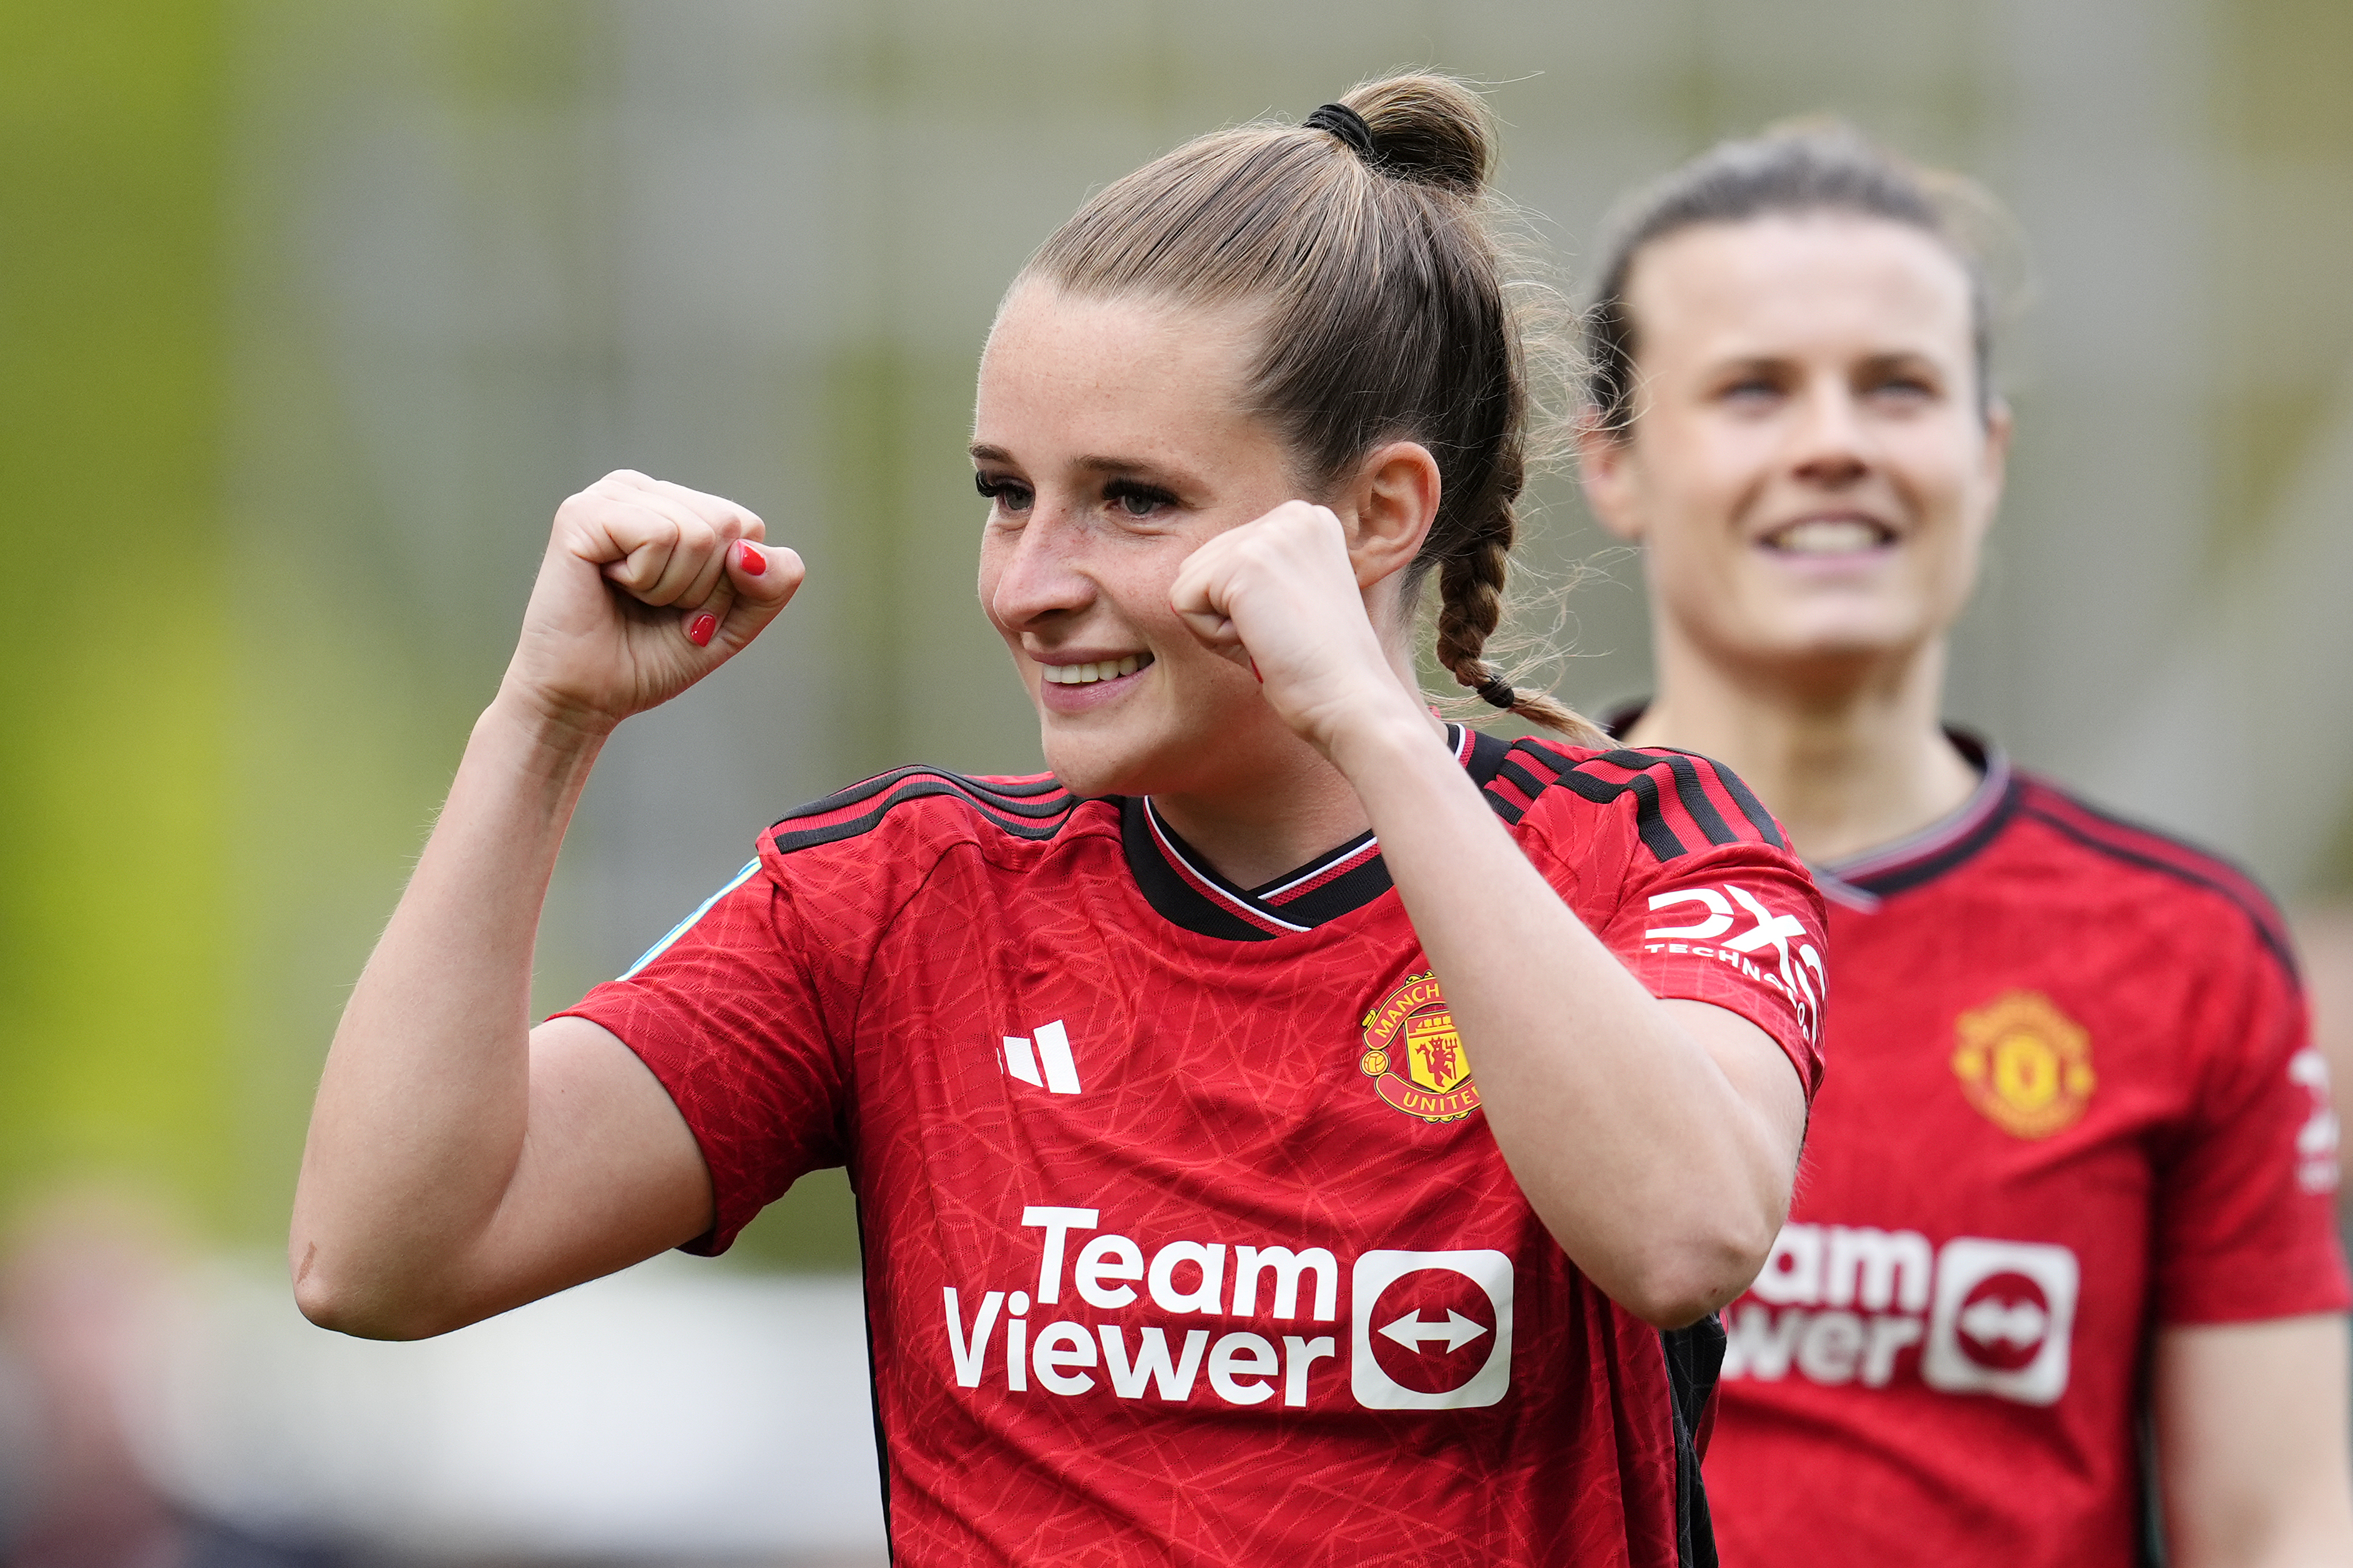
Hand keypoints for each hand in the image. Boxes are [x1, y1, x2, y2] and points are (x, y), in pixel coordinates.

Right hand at [498, 471, 804, 736]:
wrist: (583, 698)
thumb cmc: (648, 657)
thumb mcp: (732, 624)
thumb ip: (772, 586)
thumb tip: (751, 551)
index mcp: (674, 504)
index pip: (748, 526)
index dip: (729, 585)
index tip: (684, 609)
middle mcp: (643, 490)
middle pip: (728, 525)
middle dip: (703, 587)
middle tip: (654, 607)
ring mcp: (612, 495)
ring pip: (698, 534)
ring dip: (672, 588)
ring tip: (630, 598)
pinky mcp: (583, 513)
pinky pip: (658, 537)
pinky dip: (645, 580)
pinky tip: (610, 586)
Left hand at [1168, 501, 1420, 756]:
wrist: (1353, 700)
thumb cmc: (1319, 668)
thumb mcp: (1287, 602)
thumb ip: (1252, 576)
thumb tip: (1191, 576)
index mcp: (1308, 519)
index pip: (1225, 555)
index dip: (1242, 607)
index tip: (1291, 627)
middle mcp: (1293, 514)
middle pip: (1201, 563)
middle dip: (1225, 613)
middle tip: (1279, 636)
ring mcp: (1271, 533)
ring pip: (1188, 582)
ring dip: (1217, 625)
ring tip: (1271, 637)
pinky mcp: (1245, 561)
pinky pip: (1182, 602)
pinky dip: (1211, 635)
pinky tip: (1259, 641)